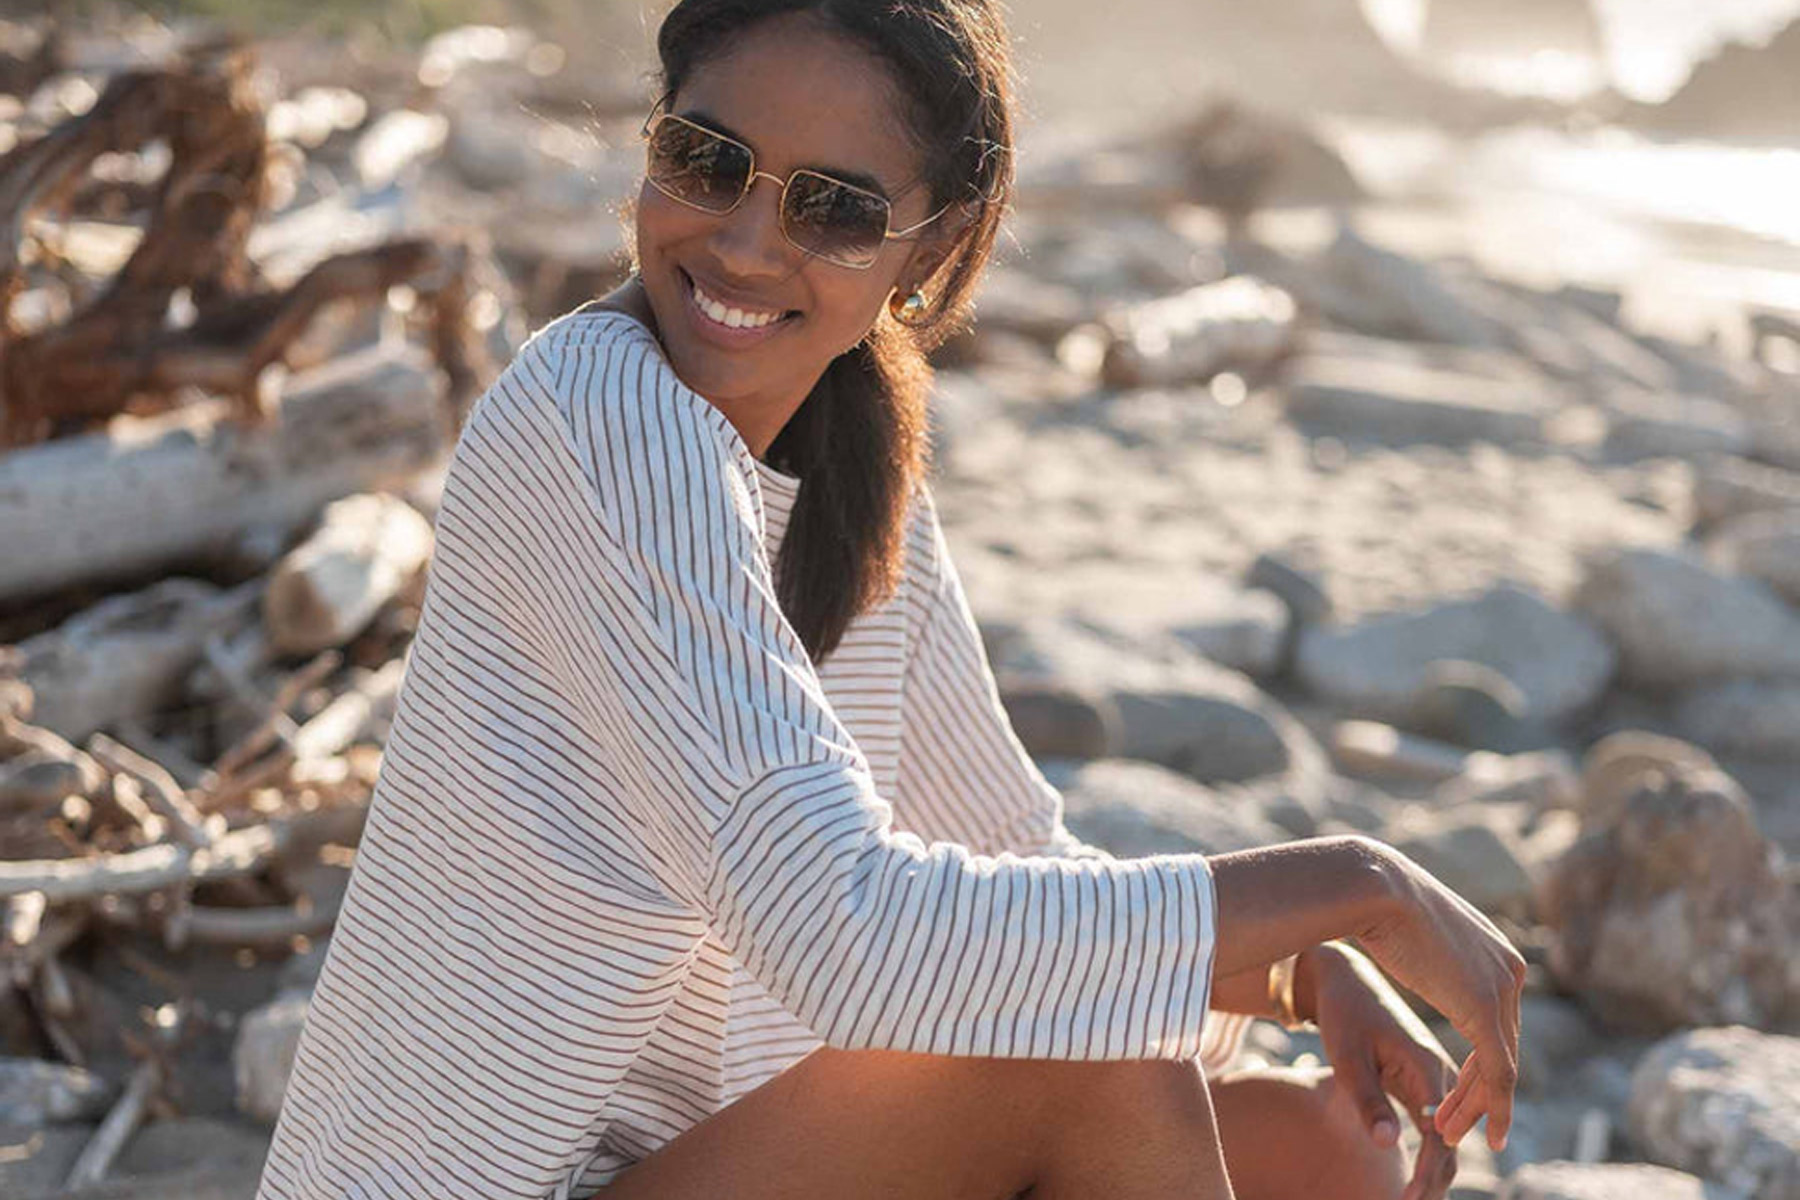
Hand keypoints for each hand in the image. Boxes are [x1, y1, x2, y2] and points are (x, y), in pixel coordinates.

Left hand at [1303, 942, 1459, 1199]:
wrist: (1345, 983)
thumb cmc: (1343, 1017)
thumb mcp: (1348, 1057)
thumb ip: (1367, 1100)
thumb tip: (1389, 1146)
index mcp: (1429, 1066)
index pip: (1441, 1135)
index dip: (1428, 1172)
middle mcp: (1444, 1074)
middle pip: (1452, 1142)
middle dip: (1436, 1181)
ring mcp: (1438, 1079)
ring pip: (1448, 1138)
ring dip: (1436, 1172)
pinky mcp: (1426, 1083)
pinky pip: (1437, 1128)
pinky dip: (1431, 1156)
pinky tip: (1417, 1181)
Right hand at [1344, 838, 1526, 1154]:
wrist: (1372, 887)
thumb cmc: (1375, 901)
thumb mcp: (1411, 927)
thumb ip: (1426, 946)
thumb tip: (1407, 935)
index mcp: (1496, 951)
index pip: (1497, 1021)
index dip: (1478, 1065)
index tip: (1456, 1096)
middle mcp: (1511, 969)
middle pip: (1502, 1047)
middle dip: (1477, 1093)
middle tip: (1452, 1127)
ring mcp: (1503, 988)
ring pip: (1501, 1066)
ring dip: (1477, 1107)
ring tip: (1448, 1135)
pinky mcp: (1486, 1009)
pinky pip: (1497, 1072)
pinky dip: (1488, 1108)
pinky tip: (1476, 1134)